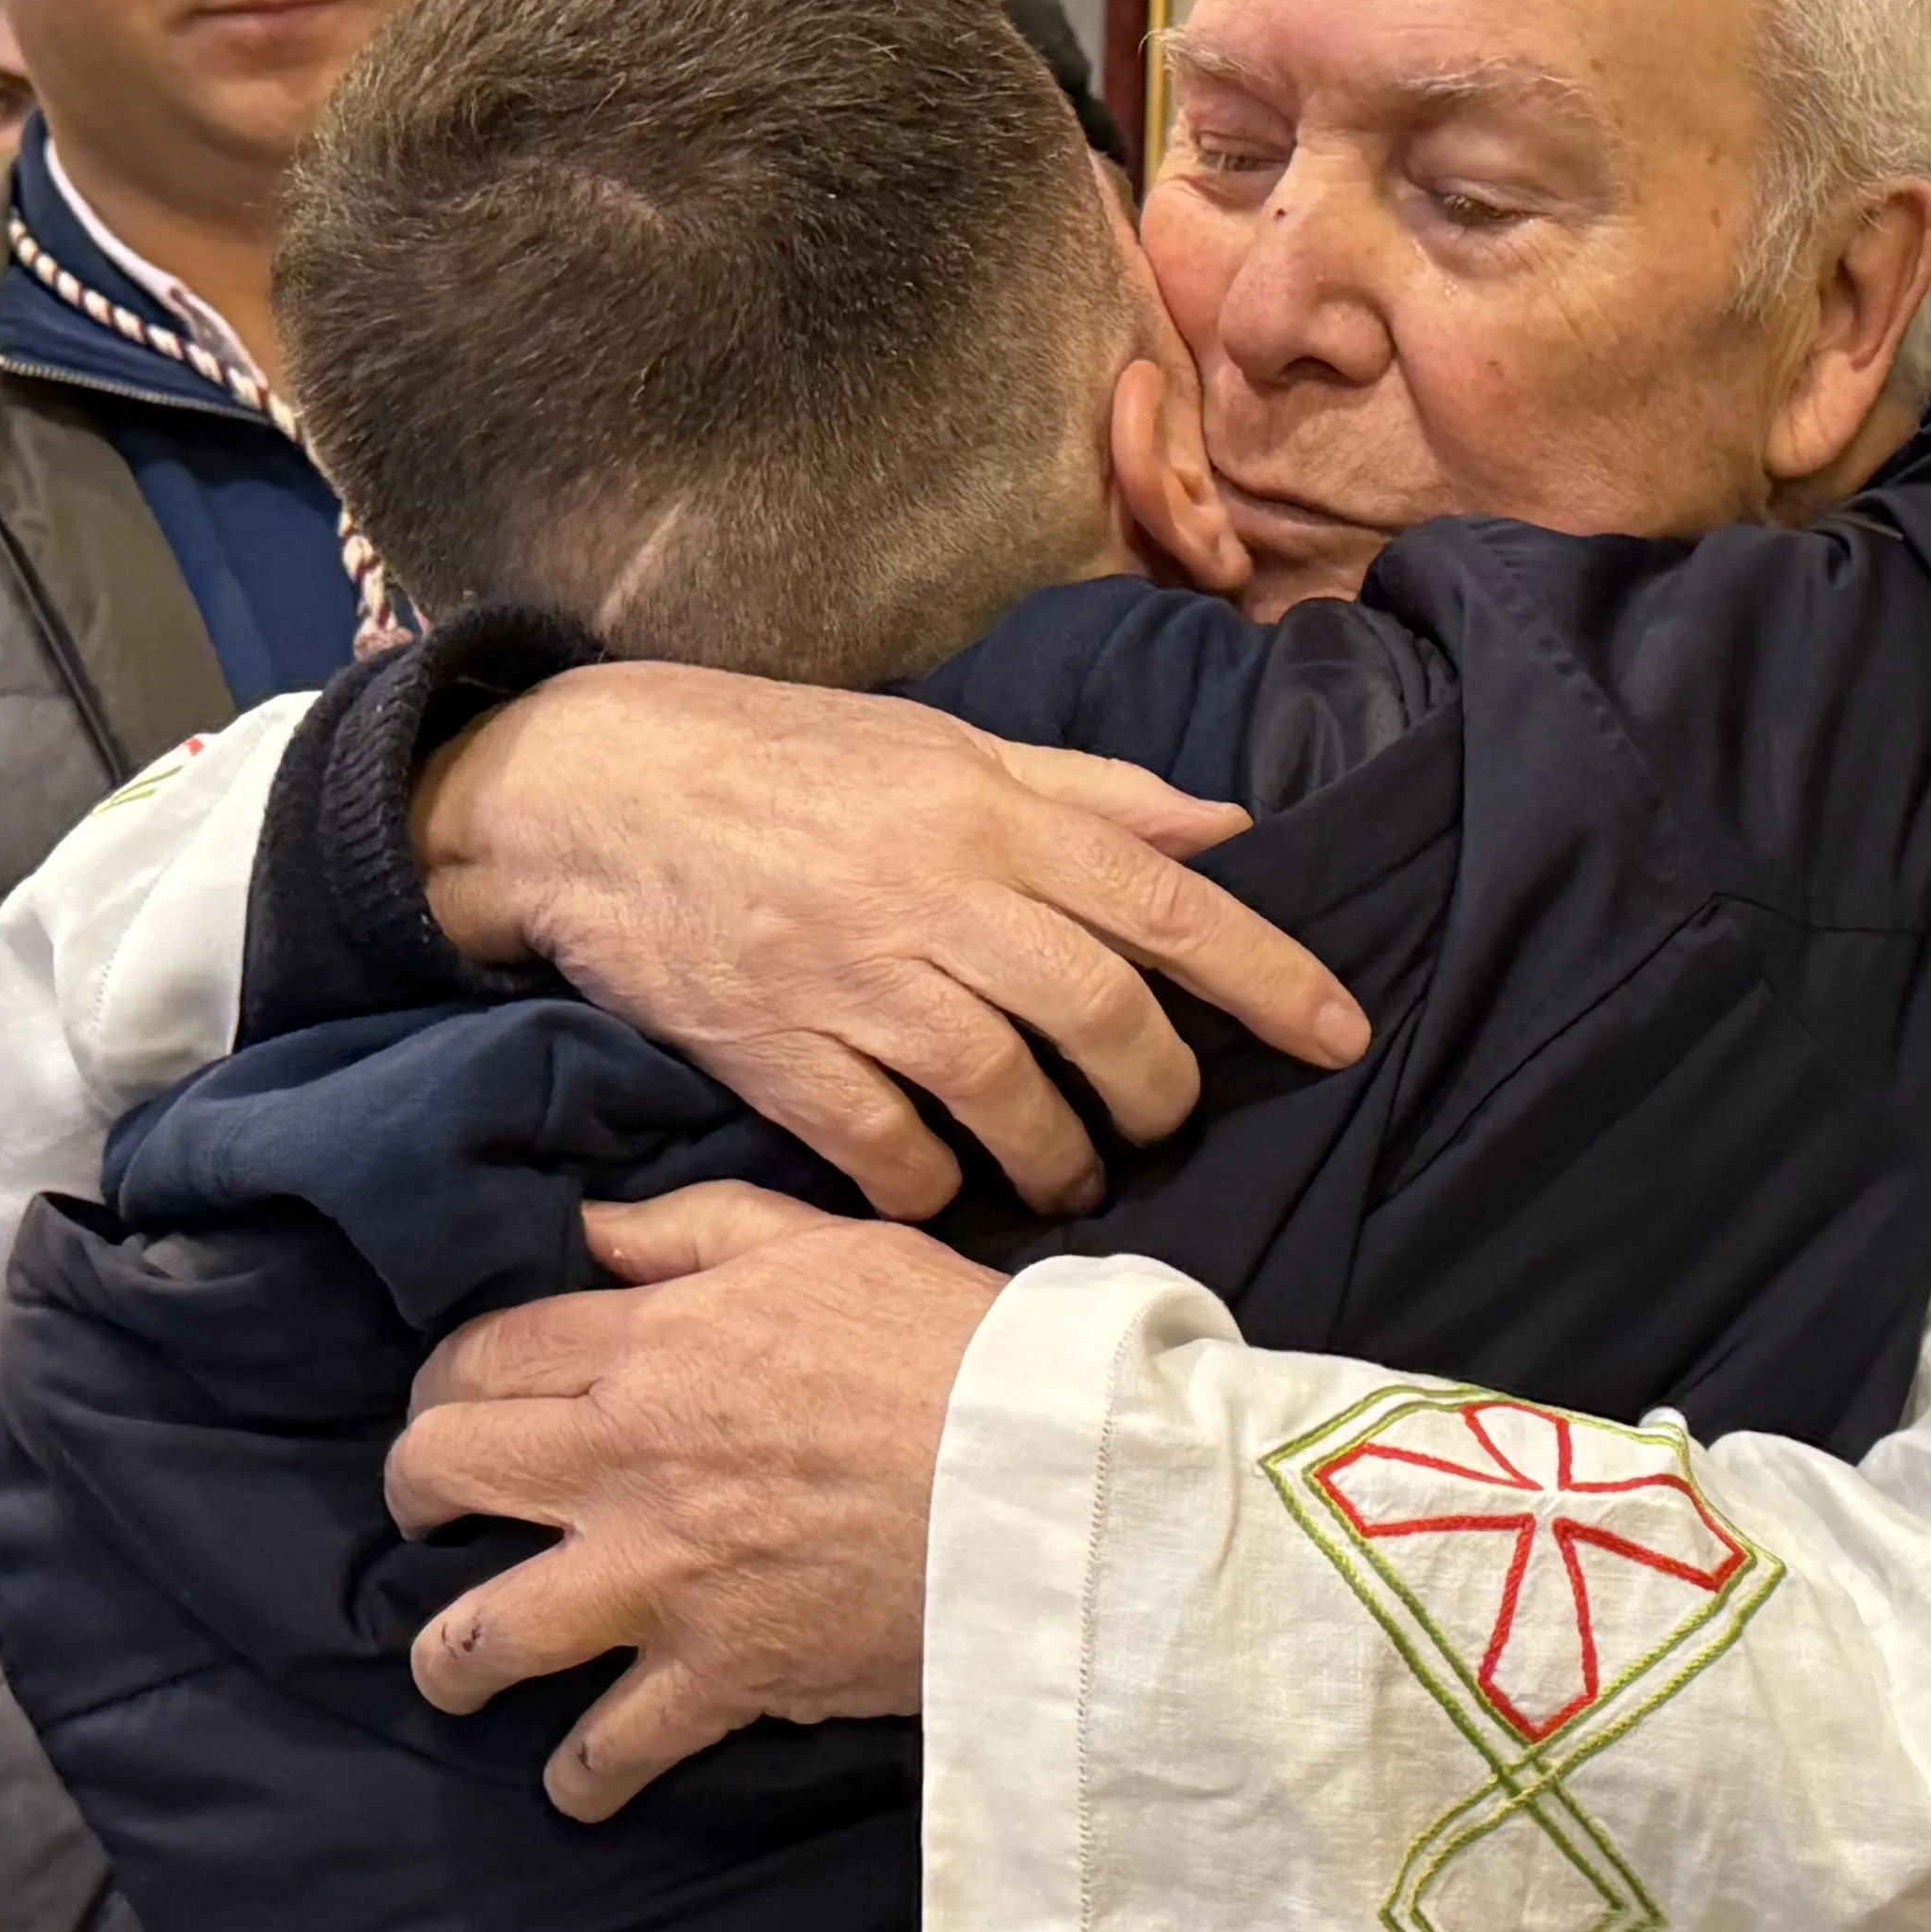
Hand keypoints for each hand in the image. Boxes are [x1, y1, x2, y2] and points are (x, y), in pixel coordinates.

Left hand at [392, 1183, 996, 1817]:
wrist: (1050, 1481)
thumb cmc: (956, 1349)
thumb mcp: (830, 1243)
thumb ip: (696, 1231)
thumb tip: (590, 1229)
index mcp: (650, 1348)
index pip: (483, 1354)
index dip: (448, 1378)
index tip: (457, 1402)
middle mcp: (623, 1464)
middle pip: (442, 1474)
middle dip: (416, 1496)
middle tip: (437, 1514)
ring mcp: (660, 1582)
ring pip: (482, 1635)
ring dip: (454, 1657)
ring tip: (464, 1667)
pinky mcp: (719, 1677)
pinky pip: (606, 1750)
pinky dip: (582, 1778)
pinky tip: (579, 1781)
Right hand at [420, 667, 1369, 1219]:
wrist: (589, 789)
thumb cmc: (782, 758)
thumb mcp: (943, 742)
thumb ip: (1085, 794)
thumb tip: (1223, 827)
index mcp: (990, 813)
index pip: (1165, 904)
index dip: (1268, 977)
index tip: (1341, 1037)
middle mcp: (937, 895)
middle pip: (1101, 1017)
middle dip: (1160, 1094)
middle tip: (1162, 1123)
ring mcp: (854, 978)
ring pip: (1005, 1096)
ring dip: (1060, 1156)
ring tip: (1071, 1172)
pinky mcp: (774, 1051)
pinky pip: (888, 1151)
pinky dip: (935, 1187)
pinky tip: (948, 1188)